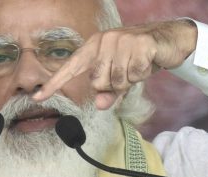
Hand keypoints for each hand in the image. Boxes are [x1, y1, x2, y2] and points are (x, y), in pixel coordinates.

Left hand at [33, 19, 196, 108]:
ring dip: (131, 80)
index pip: (71, 68)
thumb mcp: (122, 78)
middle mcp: (105, 40)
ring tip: (138, 66)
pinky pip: (136, 75)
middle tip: (128, 72)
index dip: (54, 84)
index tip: (37, 98)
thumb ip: (109, 92)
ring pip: (117, 81)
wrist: (169, 40)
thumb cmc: (140, 58)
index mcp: (94, 46)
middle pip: (98, 82)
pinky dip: (143, 74)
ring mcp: (122, 41)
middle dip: (115, 85)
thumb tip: (99, 105)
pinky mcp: (140, 44)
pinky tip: (148, 62)